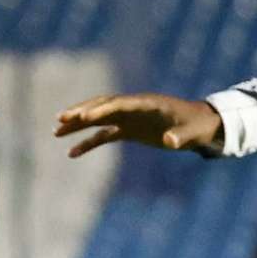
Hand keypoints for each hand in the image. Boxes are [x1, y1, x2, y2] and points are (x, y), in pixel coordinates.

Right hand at [54, 93, 223, 158]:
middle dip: (81, 112)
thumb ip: (181, 137)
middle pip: (102, 106)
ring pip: (98, 119)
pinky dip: (88, 142)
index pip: (119, 103)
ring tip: (56, 132)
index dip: (102, 109)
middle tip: (61, 120)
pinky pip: (104, 135)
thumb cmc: (197, 126)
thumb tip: (171, 141)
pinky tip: (72, 153)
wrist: (200, 126)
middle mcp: (133, 108)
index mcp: (147, 103)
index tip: (84, 117)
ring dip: (78, 125)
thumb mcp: (191, 133)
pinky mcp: (129, 130)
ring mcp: (129, 119)